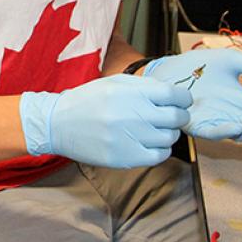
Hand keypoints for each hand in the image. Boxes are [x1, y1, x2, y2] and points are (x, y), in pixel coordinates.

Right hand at [21, 76, 190, 167]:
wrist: (58, 124)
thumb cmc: (87, 101)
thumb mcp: (114, 83)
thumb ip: (144, 86)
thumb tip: (174, 94)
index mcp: (131, 93)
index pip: (175, 95)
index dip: (183, 99)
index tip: (180, 101)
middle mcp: (133, 114)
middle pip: (177, 117)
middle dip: (178, 116)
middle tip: (169, 116)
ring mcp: (130, 138)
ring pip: (170, 138)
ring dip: (167, 133)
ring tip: (152, 129)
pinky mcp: (126, 157)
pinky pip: (159, 156)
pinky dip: (159, 149)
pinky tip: (148, 143)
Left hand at [144, 49, 241, 140]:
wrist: (167, 70)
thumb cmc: (197, 66)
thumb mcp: (230, 62)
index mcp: (240, 100)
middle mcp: (230, 114)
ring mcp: (214, 121)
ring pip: (237, 130)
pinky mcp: (197, 125)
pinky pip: (212, 132)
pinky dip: (224, 130)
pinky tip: (236, 127)